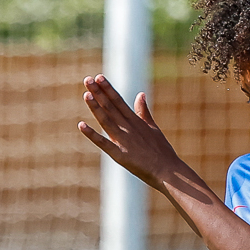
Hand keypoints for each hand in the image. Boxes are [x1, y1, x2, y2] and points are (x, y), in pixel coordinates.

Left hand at [78, 76, 189, 192]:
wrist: (168, 172)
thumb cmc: (162, 152)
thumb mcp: (153, 128)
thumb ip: (144, 112)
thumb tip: (140, 94)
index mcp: (136, 121)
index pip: (119, 101)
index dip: (108, 89)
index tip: (98, 77)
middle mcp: (128, 128)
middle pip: (111, 107)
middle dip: (99, 93)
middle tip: (87, 79)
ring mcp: (123, 141)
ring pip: (106, 120)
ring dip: (96, 107)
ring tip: (86, 94)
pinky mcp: (119, 155)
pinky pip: (103, 143)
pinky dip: (92, 135)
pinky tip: (81, 125)